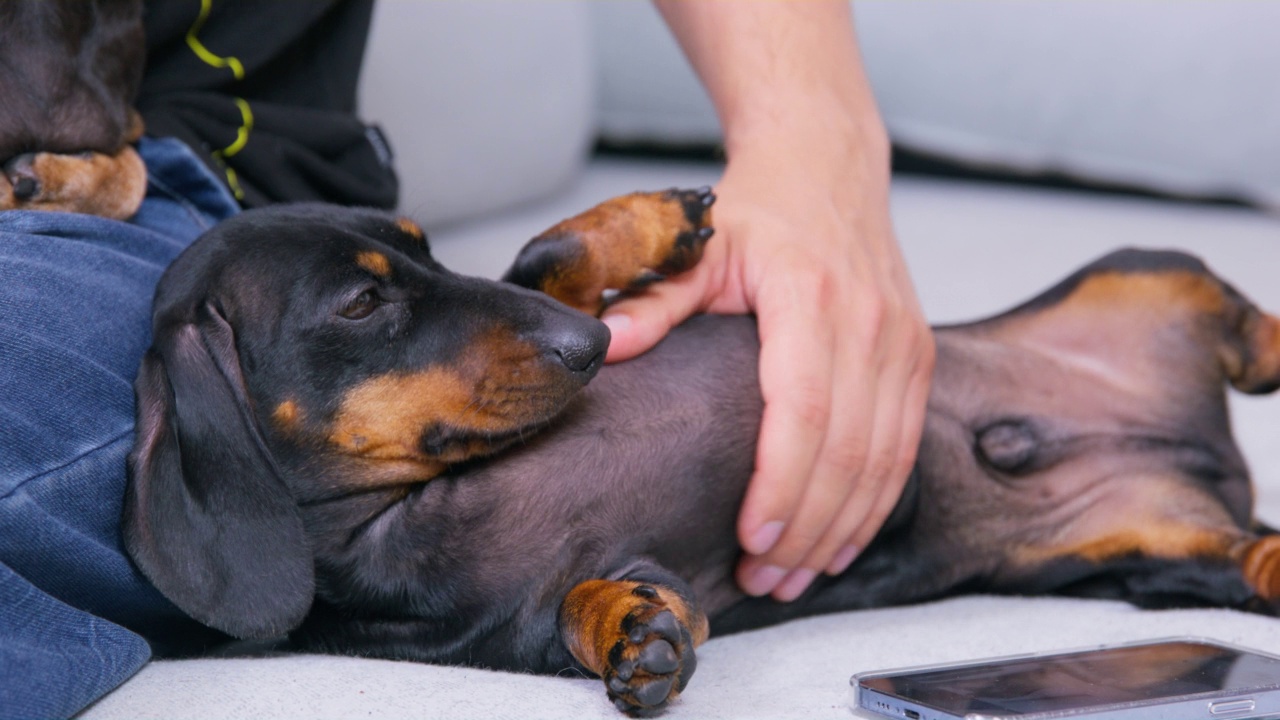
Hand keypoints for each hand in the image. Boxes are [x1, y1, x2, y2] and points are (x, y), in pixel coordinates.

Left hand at [602, 126, 934, 600]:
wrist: (828, 163)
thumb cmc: (760, 205)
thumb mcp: (697, 242)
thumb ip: (653, 299)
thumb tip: (604, 349)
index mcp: (812, 297)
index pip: (804, 408)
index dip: (781, 481)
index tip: (751, 535)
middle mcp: (870, 325)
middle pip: (849, 451)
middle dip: (806, 527)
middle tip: (763, 578)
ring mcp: (903, 344)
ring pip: (884, 461)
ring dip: (841, 529)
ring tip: (794, 576)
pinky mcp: (917, 357)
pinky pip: (904, 448)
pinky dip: (875, 503)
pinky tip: (841, 540)